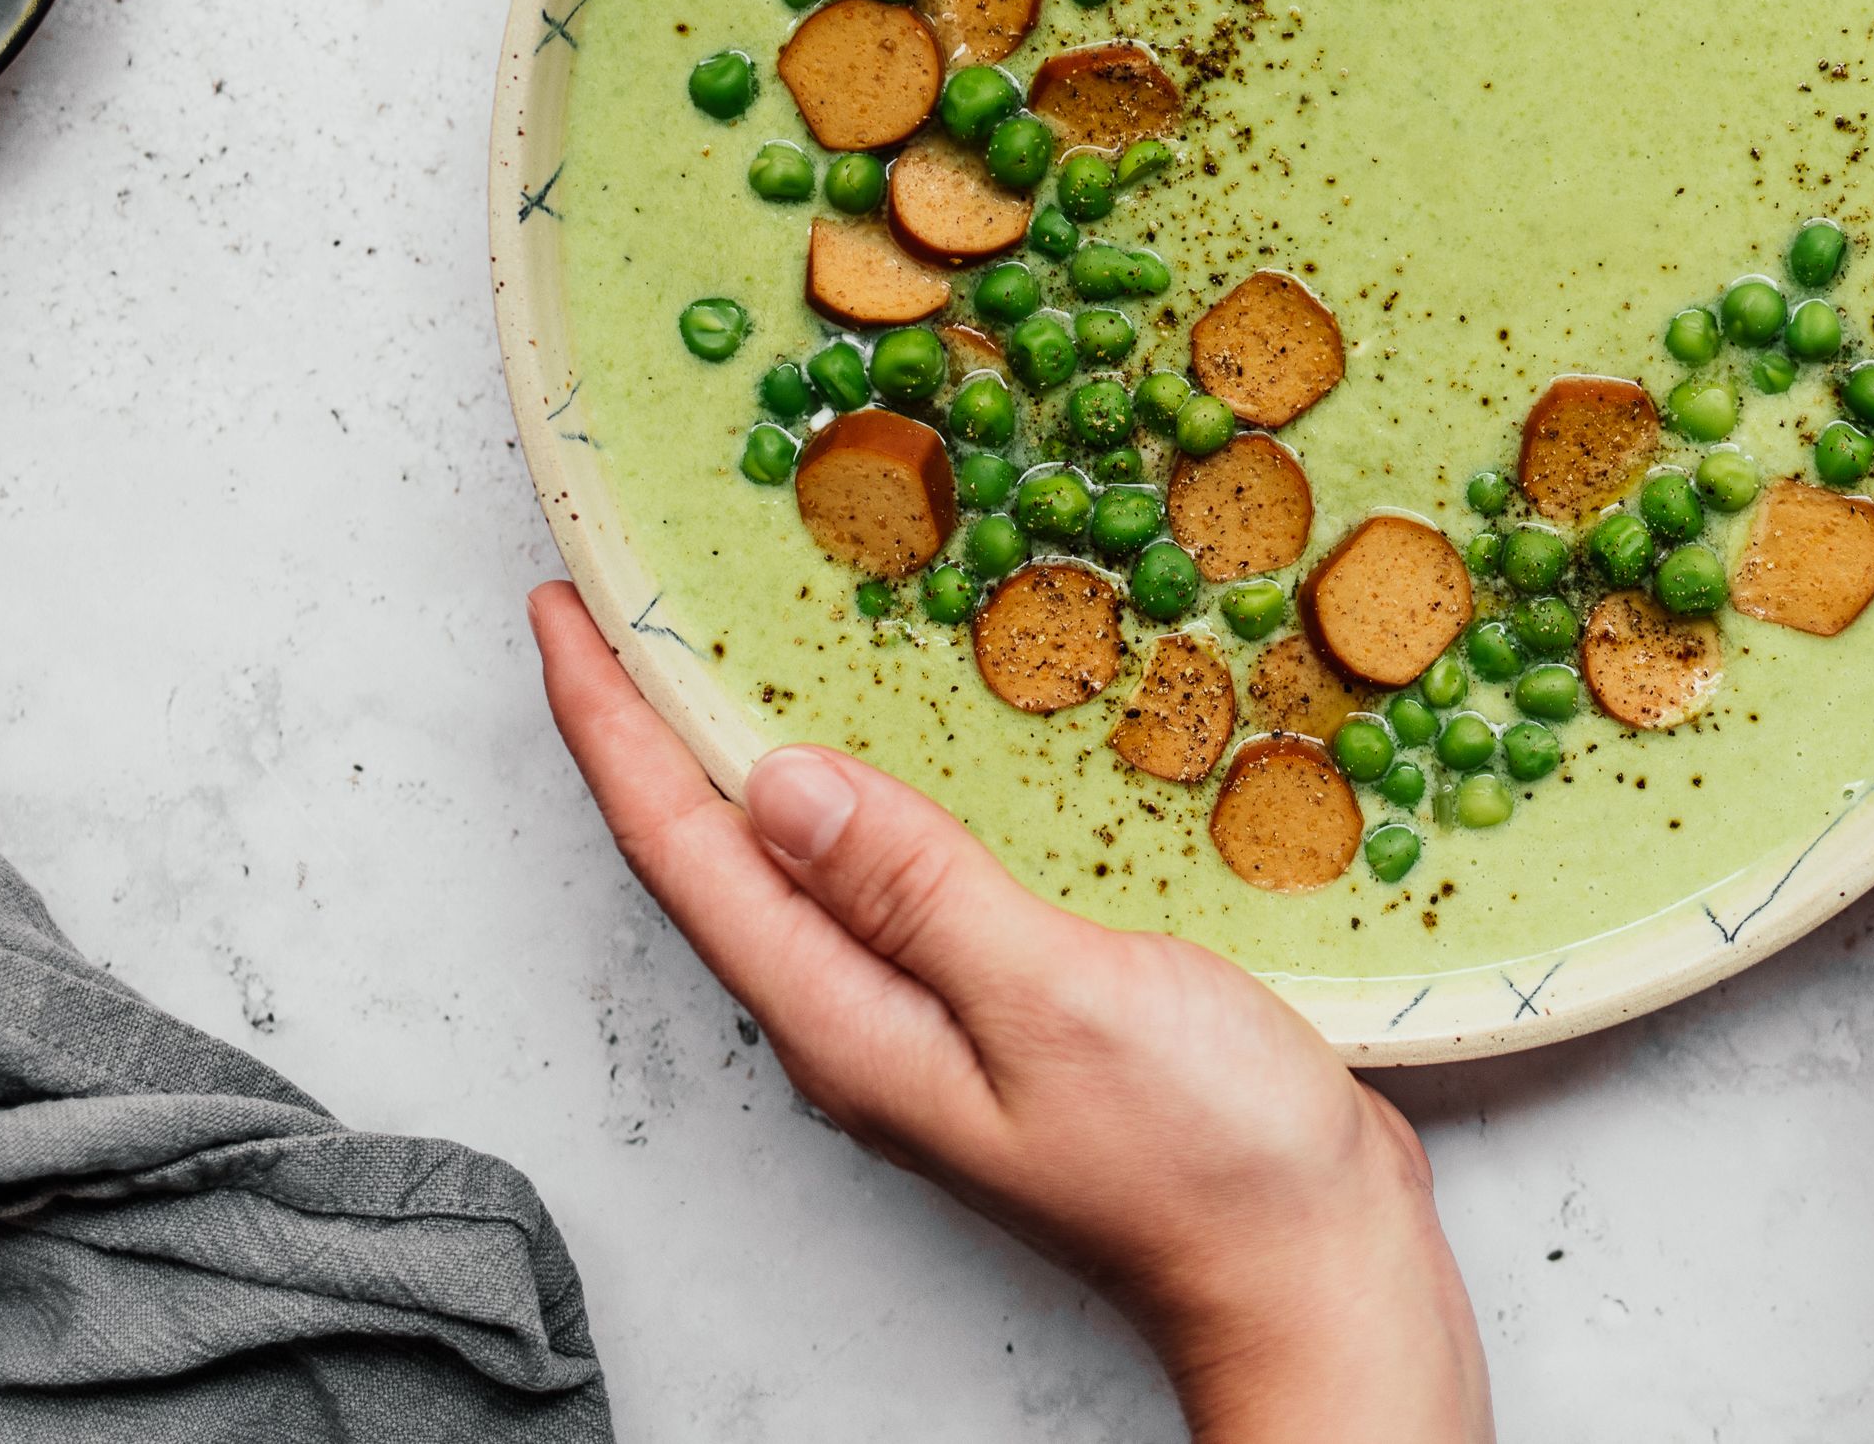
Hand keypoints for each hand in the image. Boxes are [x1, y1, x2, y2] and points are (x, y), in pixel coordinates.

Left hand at [530, 585, 1491, 1443]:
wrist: (1312, 1273)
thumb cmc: (1202, 1161)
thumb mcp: (1056, 1003)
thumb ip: (917, 892)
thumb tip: (776, 785)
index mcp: (848, 1024)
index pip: (684, 853)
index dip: (612, 725)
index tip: (561, 609)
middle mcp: (861, 1023)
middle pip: (712, 858)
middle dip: (646, 728)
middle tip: (614, 599)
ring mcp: (927, 1021)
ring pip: (793, 866)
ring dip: (739, 753)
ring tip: (711, 647)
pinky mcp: (999, 1007)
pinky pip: (887, 878)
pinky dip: (858, 793)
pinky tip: (890, 748)